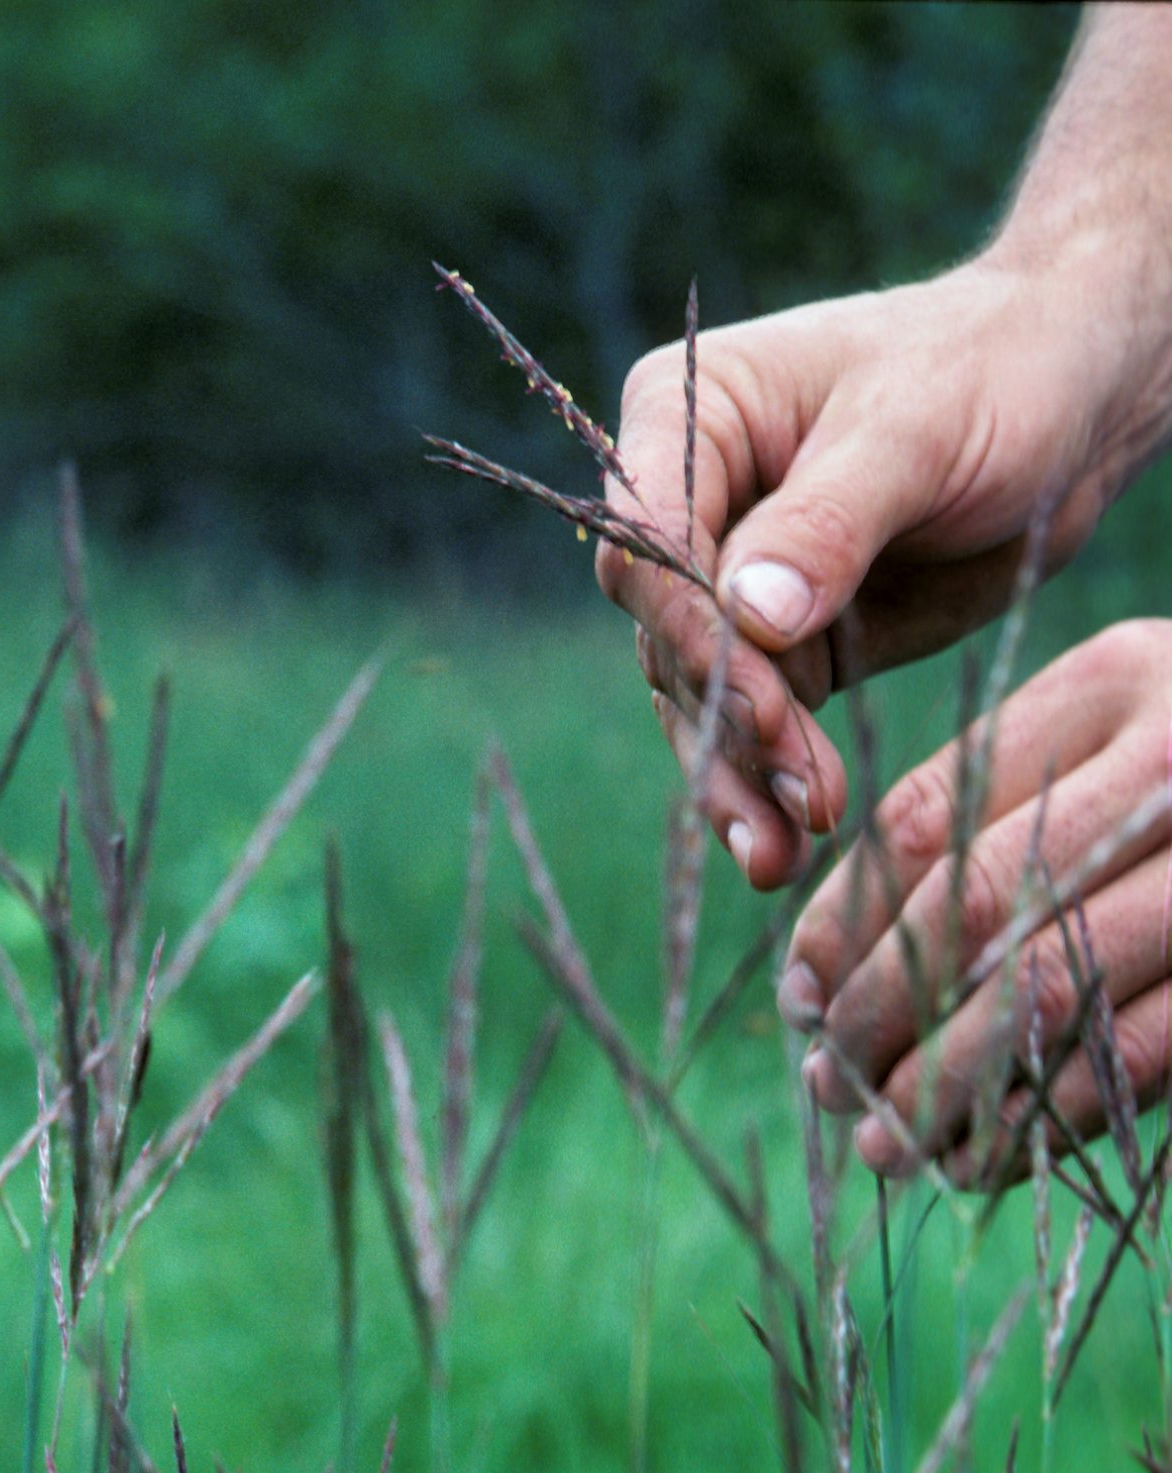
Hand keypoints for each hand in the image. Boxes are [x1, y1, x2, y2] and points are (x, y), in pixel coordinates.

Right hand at [601, 252, 1146, 891]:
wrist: (1070, 405)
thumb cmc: (992, 371)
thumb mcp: (917, 431)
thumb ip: (829, 522)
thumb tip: (749, 616)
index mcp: (689, 416)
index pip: (649, 536)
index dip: (689, 625)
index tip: (760, 697)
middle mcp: (689, 505)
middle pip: (668, 637)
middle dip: (729, 723)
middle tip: (797, 796)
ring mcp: (730, 587)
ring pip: (702, 701)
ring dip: (738, 780)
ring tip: (778, 855)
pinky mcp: (785, 652)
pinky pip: (756, 731)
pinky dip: (769, 788)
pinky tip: (784, 849)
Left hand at [779, 619, 1171, 1186]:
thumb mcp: (1120, 744)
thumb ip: (996, 814)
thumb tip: (821, 968)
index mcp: (1118, 685)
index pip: (929, 816)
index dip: (843, 921)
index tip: (801, 996)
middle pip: (973, 909)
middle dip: (878, 1017)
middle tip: (827, 1084)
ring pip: (1047, 996)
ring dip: (943, 1089)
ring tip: (885, 1145)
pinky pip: (1130, 1062)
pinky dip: (1039, 1125)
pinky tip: (981, 1161)